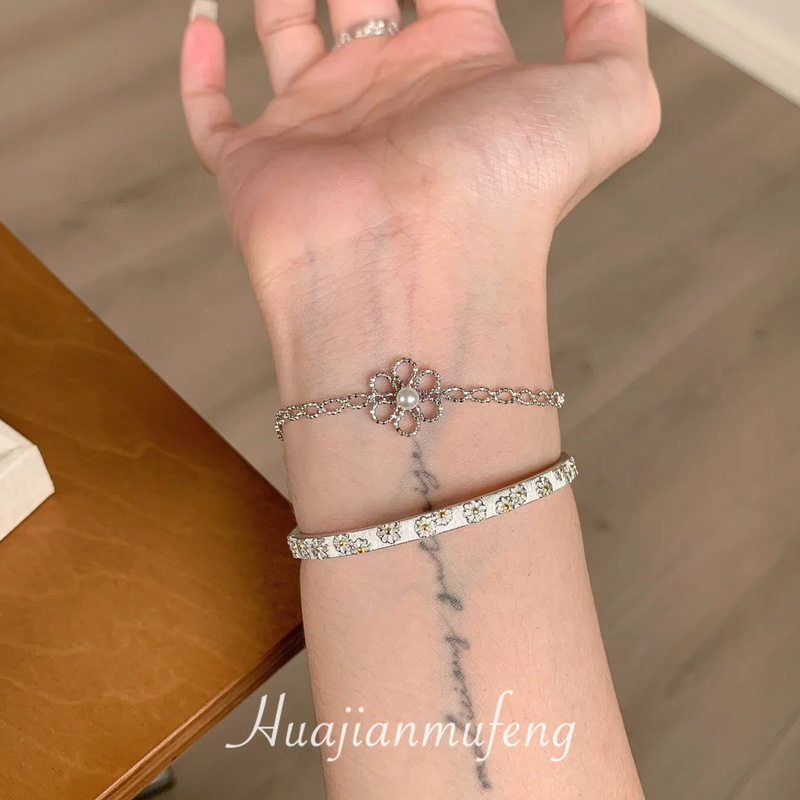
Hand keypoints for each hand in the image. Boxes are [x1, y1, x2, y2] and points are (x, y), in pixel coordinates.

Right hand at [180, 0, 659, 359]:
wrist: (419, 264)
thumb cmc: (509, 192)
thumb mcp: (610, 99)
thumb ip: (615, 30)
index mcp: (459, 72)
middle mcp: (389, 98)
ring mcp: (318, 129)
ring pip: (285, 36)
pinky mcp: (255, 164)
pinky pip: (212, 114)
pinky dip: (199, 69)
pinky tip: (205, 18)